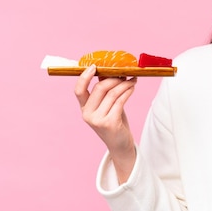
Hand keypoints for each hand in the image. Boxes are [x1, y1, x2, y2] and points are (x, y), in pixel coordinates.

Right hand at [74, 65, 136, 182]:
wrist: (120, 144)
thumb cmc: (114, 122)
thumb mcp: (107, 106)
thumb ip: (106, 91)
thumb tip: (110, 71)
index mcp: (84, 108)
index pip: (78, 90)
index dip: (84, 77)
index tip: (94, 66)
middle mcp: (87, 114)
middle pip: (100, 88)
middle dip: (115, 78)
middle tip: (125, 73)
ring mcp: (97, 119)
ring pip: (112, 93)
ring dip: (124, 84)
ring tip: (133, 80)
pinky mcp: (109, 123)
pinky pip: (120, 101)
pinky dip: (128, 91)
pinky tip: (132, 88)